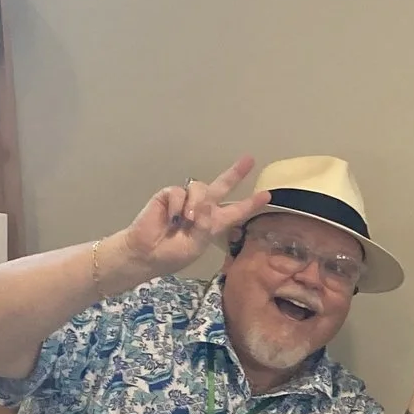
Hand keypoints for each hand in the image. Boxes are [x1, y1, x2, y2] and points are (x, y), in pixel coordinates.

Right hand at [120, 158, 268, 278]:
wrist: (146, 253)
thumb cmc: (172, 254)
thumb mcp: (196, 244)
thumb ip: (205, 224)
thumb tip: (206, 202)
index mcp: (213, 223)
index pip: (235, 211)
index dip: (250, 203)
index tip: (266, 195)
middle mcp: (202, 208)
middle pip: (222, 186)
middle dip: (235, 172)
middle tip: (249, 159)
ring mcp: (185, 200)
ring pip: (200, 188)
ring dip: (196, 203)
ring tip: (186, 221)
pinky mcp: (169, 195)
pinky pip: (180, 192)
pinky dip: (178, 205)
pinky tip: (172, 218)